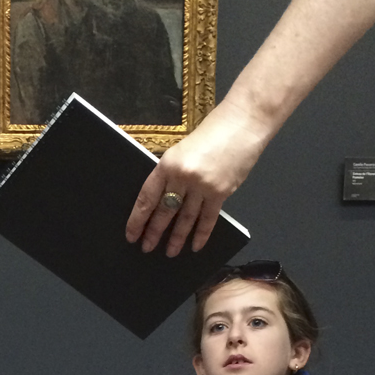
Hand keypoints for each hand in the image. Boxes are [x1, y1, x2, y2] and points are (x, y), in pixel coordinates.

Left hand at [124, 101, 266, 256]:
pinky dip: (201, 234)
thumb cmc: (213, 132)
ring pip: (185, 219)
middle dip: (154, 232)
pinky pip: (208, 219)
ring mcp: (202, 186)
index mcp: (167, 164)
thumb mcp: (183, 149)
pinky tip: (195, 246)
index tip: (132, 234)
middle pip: (164, 211)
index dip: (138, 219)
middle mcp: (182, 176)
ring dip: (177, 238)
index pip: (147, 198)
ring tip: (170, 252)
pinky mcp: (220, 192)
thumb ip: (173, 173)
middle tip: (147, 248)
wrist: (243, 123)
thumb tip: (165, 197)